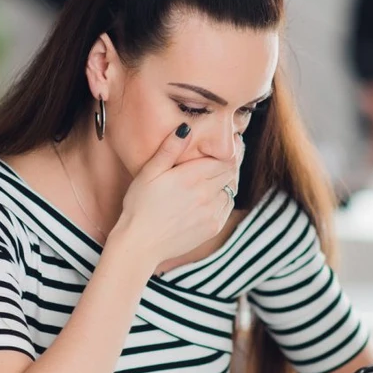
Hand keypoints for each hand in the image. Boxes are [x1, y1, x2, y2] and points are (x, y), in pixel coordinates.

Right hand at [111, 123, 242, 263]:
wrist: (140, 244)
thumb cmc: (139, 205)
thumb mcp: (149, 172)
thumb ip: (169, 149)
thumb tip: (186, 128)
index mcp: (192, 176)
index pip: (225, 158)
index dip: (231, 150)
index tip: (233, 143)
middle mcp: (206, 193)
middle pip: (230, 172)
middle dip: (230, 163)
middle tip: (224, 158)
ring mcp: (211, 212)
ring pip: (231, 189)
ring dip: (227, 182)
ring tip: (217, 177)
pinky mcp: (213, 227)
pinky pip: (227, 207)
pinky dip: (223, 199)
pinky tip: (212, 197)